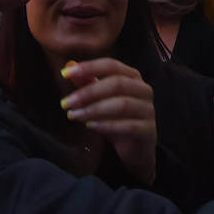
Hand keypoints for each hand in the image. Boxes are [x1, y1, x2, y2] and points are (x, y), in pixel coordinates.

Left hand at [61, 58, 156, 184]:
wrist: (135, 148)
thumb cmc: (116, 118)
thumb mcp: (100, 100)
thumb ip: (87, 83)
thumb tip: (69, 68)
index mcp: (132, 76)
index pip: (110, 65)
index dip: (88, 67)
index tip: (65, 73)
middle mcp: (143, 89)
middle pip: (116, 83)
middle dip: (88, 92)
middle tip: (66, 102)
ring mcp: (148, 109)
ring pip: (122, 104)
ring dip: (94, 109)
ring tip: (75, 115)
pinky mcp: (148, 129)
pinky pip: (128, 125)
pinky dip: (107, 125)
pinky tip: (91, 126)